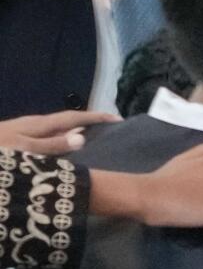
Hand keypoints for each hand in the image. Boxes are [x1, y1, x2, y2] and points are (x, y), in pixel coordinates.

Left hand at [0, 111, 120, 154]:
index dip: (96, 117)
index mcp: (37, 125)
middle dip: (89, 121)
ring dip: (76, 131)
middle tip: (110, 129)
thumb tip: (82, 136)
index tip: (118, 119)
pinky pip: (48, 137)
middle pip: (67, 120)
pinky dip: (63, 140)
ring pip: (57, 128)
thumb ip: (52, 145)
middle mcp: (33, 125)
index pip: (74, 117)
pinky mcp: (17, 141)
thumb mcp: (23, 151)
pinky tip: (64, 150)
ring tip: (94, 138)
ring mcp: (24, 132)